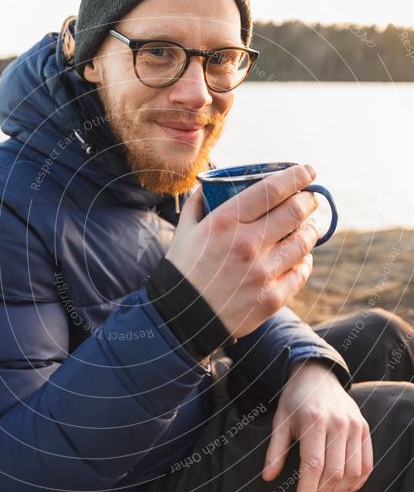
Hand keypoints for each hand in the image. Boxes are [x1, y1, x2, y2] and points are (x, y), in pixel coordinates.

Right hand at [166, 164, 319, 339]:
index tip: (308, 171)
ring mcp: (262, 272)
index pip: (273, 189)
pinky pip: (301, 272)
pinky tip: (300, 257)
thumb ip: (198, 203)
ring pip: (304, 241)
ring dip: (311, 230)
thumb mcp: (184, 230)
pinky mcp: (272, 298)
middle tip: (310, 199)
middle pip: (296, 211)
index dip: (297, 176)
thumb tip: (210, 185)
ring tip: (308, 227)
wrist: (180, 320)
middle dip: (309, 200)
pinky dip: (304, 261)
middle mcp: (247, 244)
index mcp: (225, 221)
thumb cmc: (181, 271)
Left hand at [261, 360, 373, 491]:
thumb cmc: (295, 400)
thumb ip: (275, 449)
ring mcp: (354, 426)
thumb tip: (267, 477)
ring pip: (353, 471)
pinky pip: (367, 463)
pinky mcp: (364, 429)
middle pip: (335, 471)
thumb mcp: (280, 420)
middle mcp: (338, 424)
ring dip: (339, 489)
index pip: (313, 463)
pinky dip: (358, 481)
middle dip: (322, 491)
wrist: (318, 375)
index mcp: (314, 421)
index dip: (307, 488)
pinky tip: (345, 488)